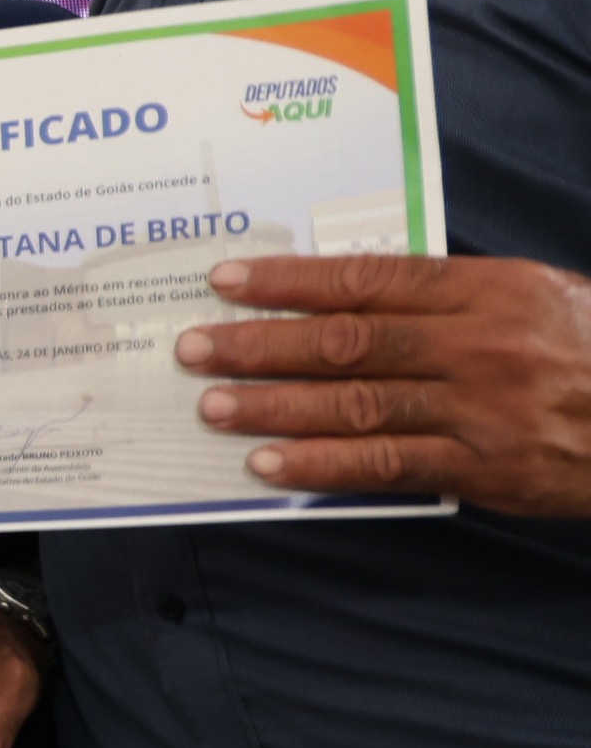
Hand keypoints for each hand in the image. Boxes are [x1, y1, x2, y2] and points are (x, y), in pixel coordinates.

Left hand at [178, 253, 590, 512]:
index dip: (292, 281)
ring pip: (358, 404)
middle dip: (261, 344)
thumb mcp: (531, 297)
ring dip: (276, 406)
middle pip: (348, 341)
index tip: (228, 282)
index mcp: (488, 289)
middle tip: (195, 347)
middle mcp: (479, 344)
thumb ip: (446, 296)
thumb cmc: (588, 348)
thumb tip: (347, 293)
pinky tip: (271, 463)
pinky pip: (388, 466)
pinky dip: (323, 465)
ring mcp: (481, 408)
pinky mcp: (485, 467)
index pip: (369, 279)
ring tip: (214, 406)